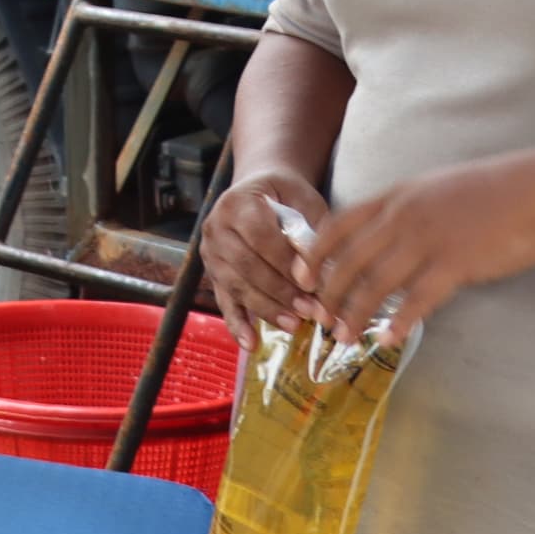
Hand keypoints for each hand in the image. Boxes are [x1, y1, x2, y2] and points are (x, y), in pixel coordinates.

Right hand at [197, 171, 326, 347]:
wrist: (260, 189)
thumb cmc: (287, 195)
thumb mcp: (305, 200)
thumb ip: (312, 232)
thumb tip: (323, 274)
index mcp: (238, 203)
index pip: (261, 237)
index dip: (287, 263)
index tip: (315, 284)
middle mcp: (216, 227)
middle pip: (246, 266)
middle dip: (281, 292)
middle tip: (312, 311)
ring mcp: (211, 252)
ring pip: (236, 286)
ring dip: (266, 309)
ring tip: (294, 325)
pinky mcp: (214, 273)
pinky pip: (224, 301)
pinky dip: (237, 324)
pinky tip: (251, 344)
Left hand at [305, 149, 534, 343]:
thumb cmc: (492, 191)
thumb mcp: (434, 189)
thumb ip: (407, 210)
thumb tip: (387, 236)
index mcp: (394, 197)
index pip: (337, 225)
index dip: (314, 254)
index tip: (300, 277)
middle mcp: (402, 218)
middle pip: (349, 261)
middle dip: (328, 294)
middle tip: (318, 319)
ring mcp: (427, 241)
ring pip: (375, 285)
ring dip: (355, 315)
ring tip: (343, 337)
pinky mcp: (456, 264)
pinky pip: (418, 299)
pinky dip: (400, 322)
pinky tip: (389, 339)